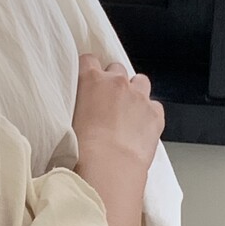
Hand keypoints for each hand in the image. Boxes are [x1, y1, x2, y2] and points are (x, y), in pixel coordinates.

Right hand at [73, 53, 163, 173]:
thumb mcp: (69, 119)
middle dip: (113, 82)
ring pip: (140, 81)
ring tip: (127, 110)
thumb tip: (79, 109)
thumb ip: (77, 105)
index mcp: (91, 80)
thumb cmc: (83, 148)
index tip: (88, 79)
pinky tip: (140, 126)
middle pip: (116, 69)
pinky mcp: (155, 113)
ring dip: (134, 91)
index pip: (88, 60)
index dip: (88, 69)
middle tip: (107, 101)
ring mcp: (139, 96)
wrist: (109, 165)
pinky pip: (155, 105)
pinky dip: (149, 112)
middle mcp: (117, 82)